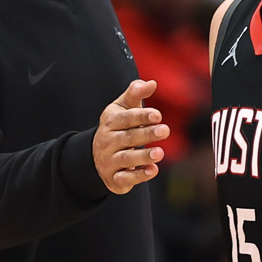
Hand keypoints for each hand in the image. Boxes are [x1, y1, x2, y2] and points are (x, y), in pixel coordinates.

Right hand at [93, 79, 169, 194]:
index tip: (158, 115)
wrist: (96, 155)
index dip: (141, 116)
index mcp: (110, 122)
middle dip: (146, 134)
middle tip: (165, 130)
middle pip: (127, 138)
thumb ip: (135, 94)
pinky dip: (138, 176)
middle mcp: (107, 141)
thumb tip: (152, 83)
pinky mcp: (114, 179)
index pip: (125, 118)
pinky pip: (124, 178)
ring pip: (125, 159)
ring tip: (159, 153)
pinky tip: (152, 170)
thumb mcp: (122, 108)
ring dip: (143, 156)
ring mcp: (109, 161)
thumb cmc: (118, 127)